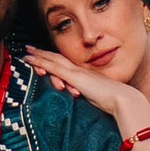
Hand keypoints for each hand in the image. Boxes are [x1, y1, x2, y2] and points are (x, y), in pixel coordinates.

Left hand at [25, 46, 147, 129]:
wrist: (123, 100)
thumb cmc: (114, 102)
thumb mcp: (97, 99)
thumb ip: (89, 97)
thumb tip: (83, 100)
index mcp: (85, 75)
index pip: (66, 65)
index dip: (54, 59)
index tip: (43, 55)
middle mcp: (80, 70)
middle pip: (57, 58)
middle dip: (43, 53)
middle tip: (29, 48)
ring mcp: (76, 72)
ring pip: (53, 60)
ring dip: (38, 56)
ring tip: (25, 52)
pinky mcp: (74, 77)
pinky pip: (54, 67)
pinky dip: (41, 62)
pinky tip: (31, 60)